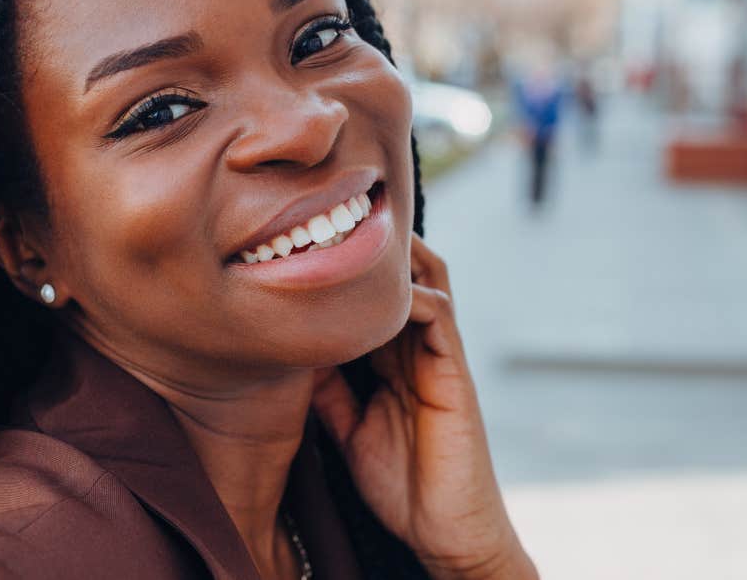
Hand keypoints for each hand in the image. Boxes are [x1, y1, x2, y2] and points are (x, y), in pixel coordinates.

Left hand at [311, 233, 536, 578]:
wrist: (445, 530)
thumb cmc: (402, 484)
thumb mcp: (349, 428)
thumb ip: (329, 390)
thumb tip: (292, 354)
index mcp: (393, 359)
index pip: (374, 298)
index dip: (346, 270)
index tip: (306, 242)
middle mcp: (418, 348)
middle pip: (404, 276)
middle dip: (374, 246)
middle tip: (330, 216)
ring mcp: (439, 357)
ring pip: (426, 282)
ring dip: (396, 256)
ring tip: (357, 228)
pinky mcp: (454, 373)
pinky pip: (439, 316)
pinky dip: (412, 294)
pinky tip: (380, 289)